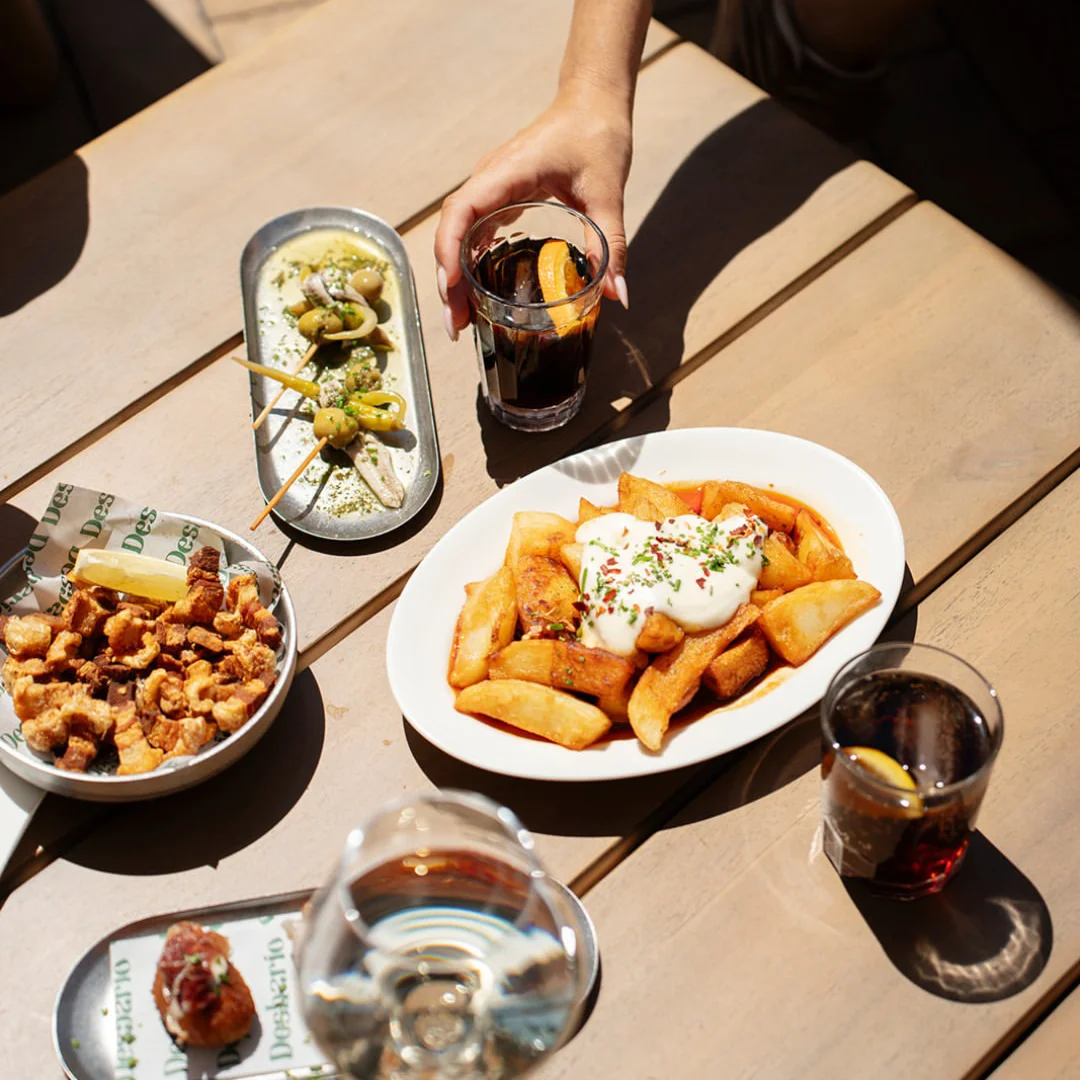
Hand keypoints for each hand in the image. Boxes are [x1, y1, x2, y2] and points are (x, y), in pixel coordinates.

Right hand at [433, 83, 632, 340]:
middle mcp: (489, 178)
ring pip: (457, 232)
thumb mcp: (608, 193)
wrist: (592, 103)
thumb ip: (611, 244)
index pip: (462, 210)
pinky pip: (472, 229)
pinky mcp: (498, 194)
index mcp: (508, 171)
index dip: (450, 249)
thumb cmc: (597, 136)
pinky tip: (476, 291)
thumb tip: (618, 296)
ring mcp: (491, 186)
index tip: (452, 286)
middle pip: (452, 229)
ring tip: (462, 317)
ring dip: (454, 274)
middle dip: (448, 279)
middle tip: (457, 325)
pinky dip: (469, 261)